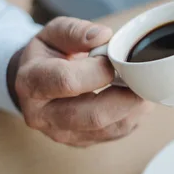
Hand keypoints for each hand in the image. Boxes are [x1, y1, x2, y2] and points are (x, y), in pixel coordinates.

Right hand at [7, 17, 152, 146]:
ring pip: (112, 128)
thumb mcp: (54, 34)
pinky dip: (134, 114)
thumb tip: (103, 36)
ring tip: (139, 85)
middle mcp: (45, 116)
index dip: (98, 70)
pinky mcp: (85, 142)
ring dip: (135, 107)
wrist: (39, 84)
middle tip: (140, 79)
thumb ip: (75, 31)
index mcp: (32, 84)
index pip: (68, 81)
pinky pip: (118, 133)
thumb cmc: (49, 56)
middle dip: (126, 96)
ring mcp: (66, 134)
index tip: (112, 59)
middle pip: (94, 116)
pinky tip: (133, 98)